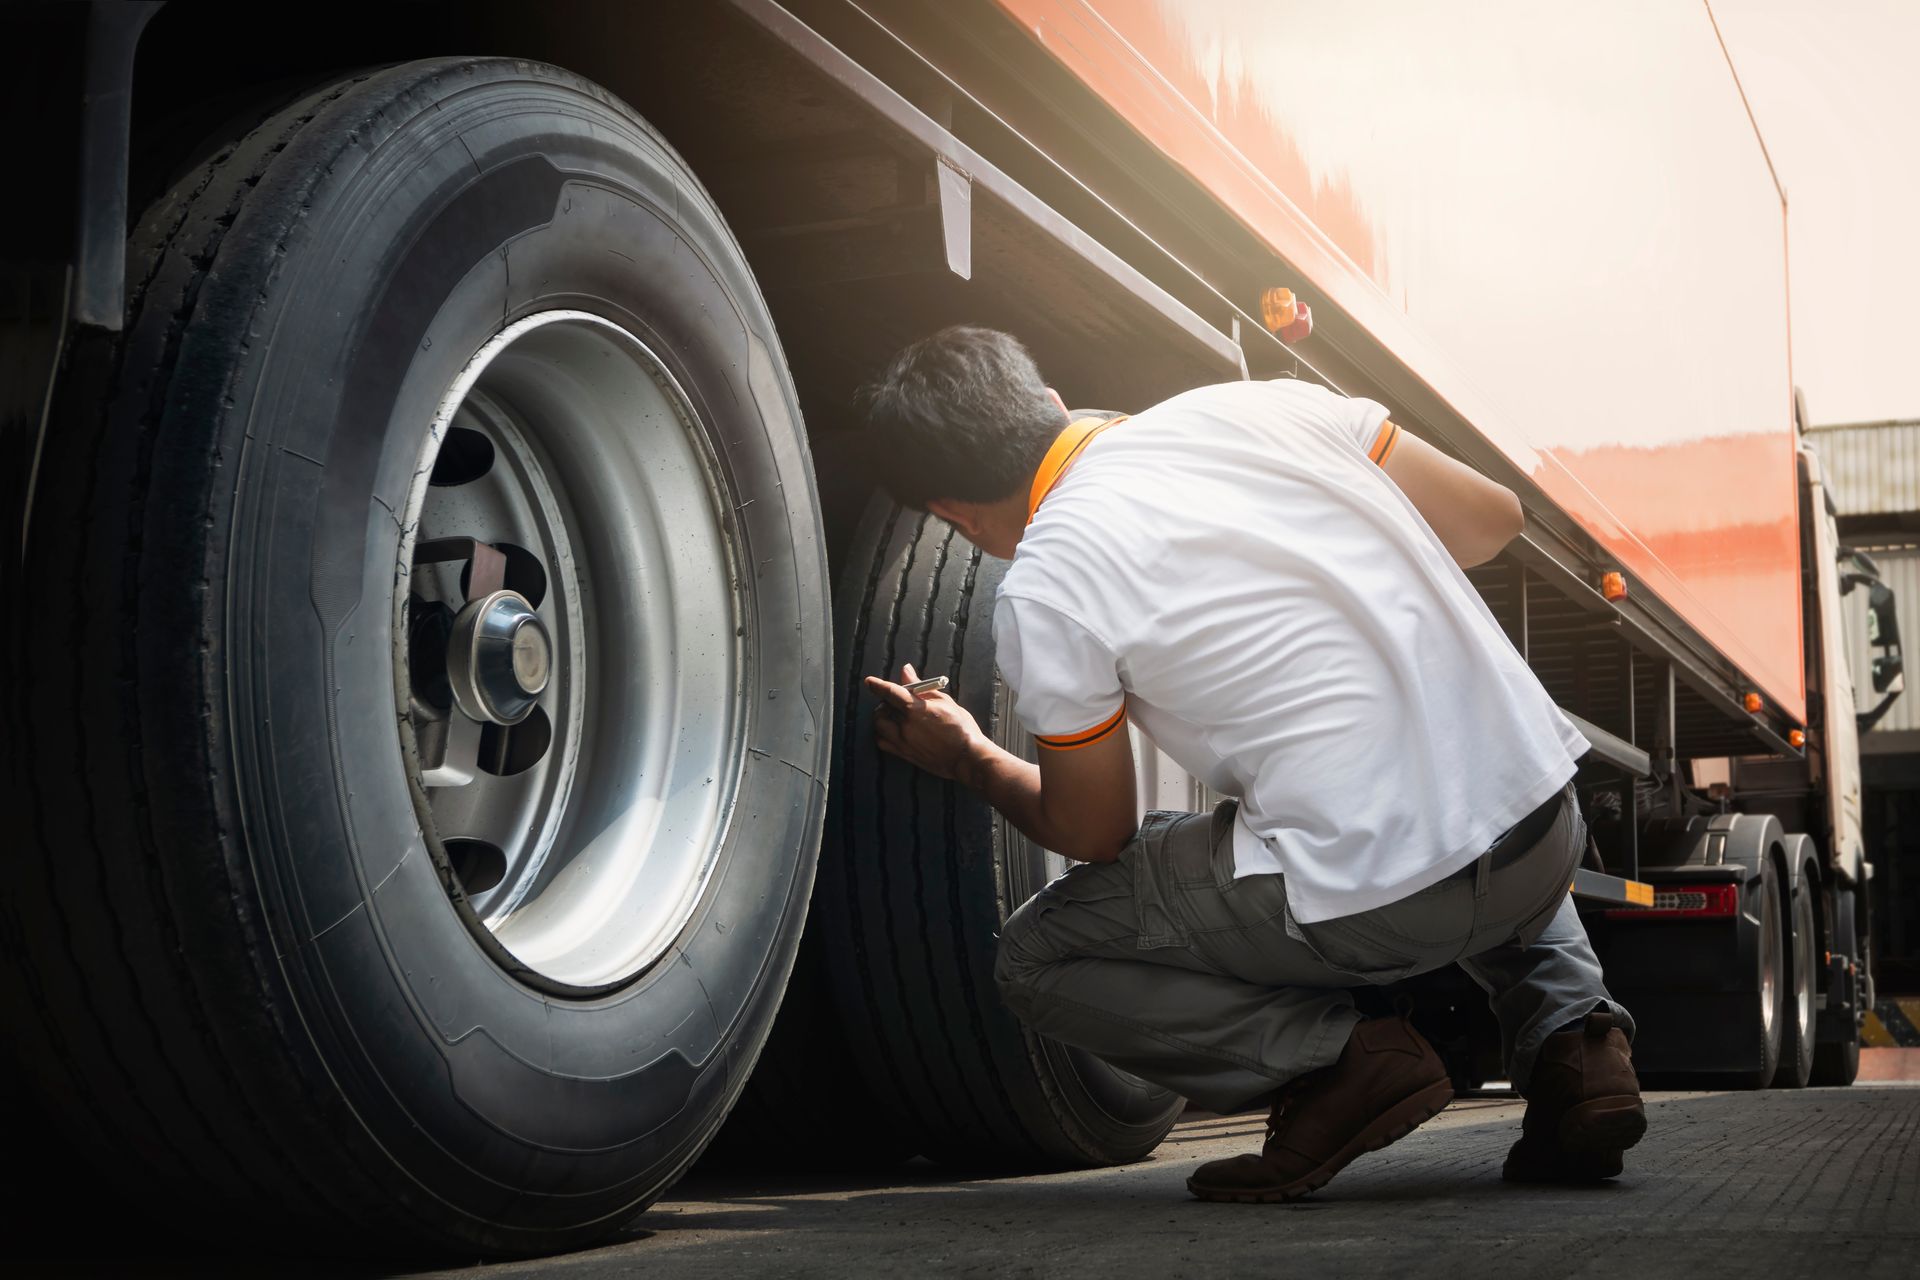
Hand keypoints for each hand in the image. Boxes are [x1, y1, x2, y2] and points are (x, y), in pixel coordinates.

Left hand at [865, 663, 987, 782]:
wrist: (966, 758)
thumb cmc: (961, 728)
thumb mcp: (945, 702)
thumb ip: (922, 687)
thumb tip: (906, 671)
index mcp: (916, 710)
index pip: (890, 693)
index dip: (878, 685)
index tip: (869, 681)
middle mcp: (905, 727)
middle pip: (881, 711)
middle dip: (885, 703)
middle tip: (897, 701)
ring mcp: (903, 743)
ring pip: (879, 727)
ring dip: (882, 719)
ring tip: (894, 716)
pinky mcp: (904, 755)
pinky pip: (882, 743)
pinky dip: (883, 734)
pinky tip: (893, 731)